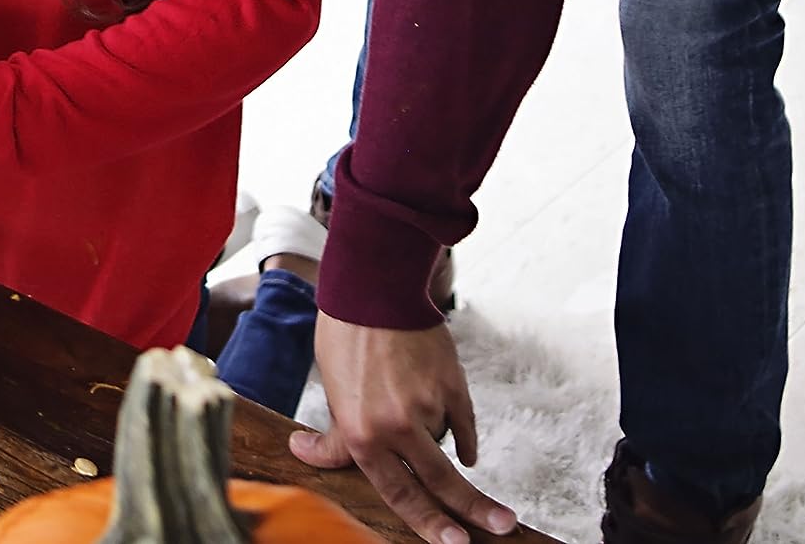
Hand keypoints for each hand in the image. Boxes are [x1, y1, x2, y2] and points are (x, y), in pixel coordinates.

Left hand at [294, 314, 515, 542]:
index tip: (453, 543)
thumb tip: (304, 452)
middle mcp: (397, 425)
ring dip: (433, 441)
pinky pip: (464, 422)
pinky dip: (463, 435)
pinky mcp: (453, 385)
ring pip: (442, 444)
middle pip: (441, 483)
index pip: (399, 493)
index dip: (428, 523)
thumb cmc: (345, 338)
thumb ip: (335, 435)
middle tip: (500, 529)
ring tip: (410, 405)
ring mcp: (429, 405)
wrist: (373, 287)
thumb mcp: (333, 392)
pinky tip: (465, 449)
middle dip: (471, 512)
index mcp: (362, 433)